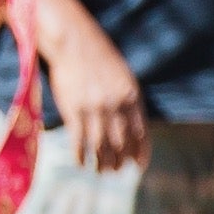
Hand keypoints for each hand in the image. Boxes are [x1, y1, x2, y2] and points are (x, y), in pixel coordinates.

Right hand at [46, 11, 148, 174]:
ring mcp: (94, 108)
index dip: (140, 153)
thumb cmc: (101, 60)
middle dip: (119, 161)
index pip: (141, 134)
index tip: (138, 167)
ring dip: (101, 163)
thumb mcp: (125, 78)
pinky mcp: (73, 109)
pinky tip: (80, 163)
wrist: (75, 43)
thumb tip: (135, 131)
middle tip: (115, 170)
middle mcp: (115, 105)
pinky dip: (80, 155)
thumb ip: (131, 103)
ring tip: (101, 171)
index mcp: (132, 97)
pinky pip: (78, 140)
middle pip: (120, 143)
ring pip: (100, 146)